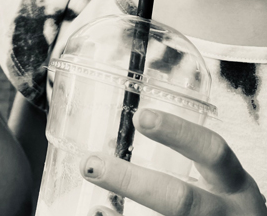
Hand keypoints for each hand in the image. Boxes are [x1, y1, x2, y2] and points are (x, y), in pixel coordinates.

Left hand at [80, 108, 266, 215]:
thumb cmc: (225, 204)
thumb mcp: (222, 181)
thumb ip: (188, 160)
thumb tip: (124, 128)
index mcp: (234, 185)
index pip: (212, 152)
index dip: (178, 133)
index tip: (140, 117)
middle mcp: (226, 214)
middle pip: (180, 200)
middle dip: (132, 182)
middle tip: (90, 163)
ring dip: (119, 215)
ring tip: (88, 183)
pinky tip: (98, 212)